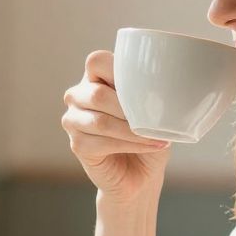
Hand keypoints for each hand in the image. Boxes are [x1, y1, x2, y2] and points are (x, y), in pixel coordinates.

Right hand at [61, 51, 170, 204]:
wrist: (141, 174)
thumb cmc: (146, 135)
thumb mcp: (152, 109)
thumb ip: (148, 93)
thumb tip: (162, 86)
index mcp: (95, 78)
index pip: (96, 61)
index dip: (117, 71)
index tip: (144, 87)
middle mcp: (79, 96)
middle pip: (97, 94)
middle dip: (129, 108)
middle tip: (153, 119)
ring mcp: (73, 121)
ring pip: (100, 121)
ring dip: (132, 131)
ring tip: (157, 137)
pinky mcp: (77, 145)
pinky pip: (102, 142)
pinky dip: (130, 145)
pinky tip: (149, 146)